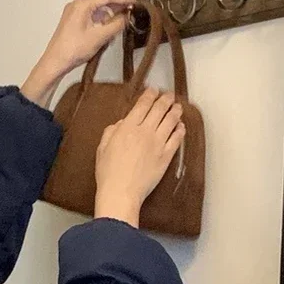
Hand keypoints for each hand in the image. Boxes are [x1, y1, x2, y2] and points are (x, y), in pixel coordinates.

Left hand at [21, 0, 134, 107]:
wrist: (54, 64)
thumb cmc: (71, 51)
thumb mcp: (99, 37)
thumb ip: (116, 25)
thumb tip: (126, 18)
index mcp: (82, 5)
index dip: (123, 0)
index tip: (134, 4)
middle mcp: (76, 7)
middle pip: (101, 3)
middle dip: (116, 10)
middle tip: (129, 16)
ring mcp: (73, 15)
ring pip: (96, 12)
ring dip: (108, 19)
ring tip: (117, 29)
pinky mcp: (72, 24)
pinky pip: (90, 19)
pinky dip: (99, 24)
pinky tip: (105, 35)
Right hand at [94, 88, 185, 227]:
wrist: (121, 192)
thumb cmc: (108, 174)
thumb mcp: (102, 148)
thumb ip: (111, 131)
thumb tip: (121, 123)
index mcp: (128, 127)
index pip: (143, 104)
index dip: (150, 94)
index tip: (153, 90)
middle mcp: (145, 131)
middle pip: (159, 108)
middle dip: (165, 99)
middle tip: (168, 95)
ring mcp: (158, 143)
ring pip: (171, 120)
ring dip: (175, 111)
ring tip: (177, 107)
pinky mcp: (166, 156)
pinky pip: (177, 139)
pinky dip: (180, 130)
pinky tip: (181, 127)